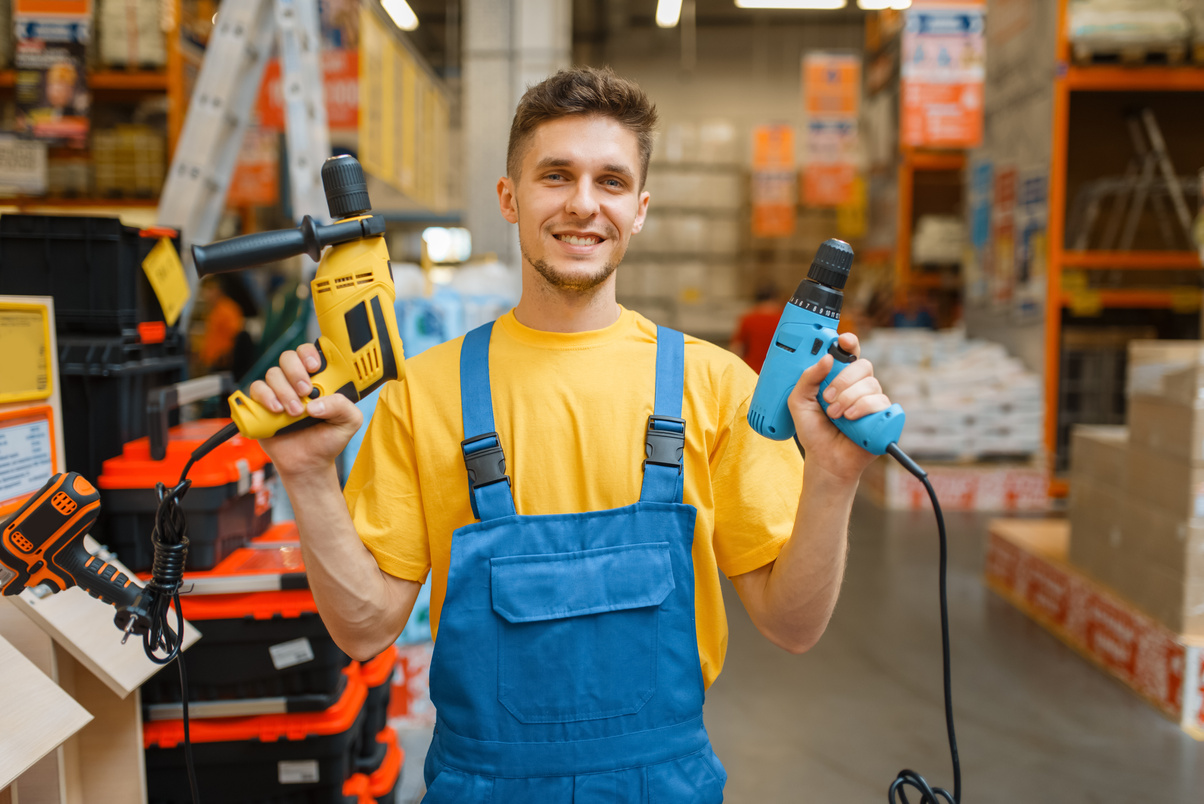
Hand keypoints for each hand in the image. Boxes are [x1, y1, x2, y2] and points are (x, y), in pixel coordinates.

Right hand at [247, 343, 362, 480]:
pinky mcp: (262, 405)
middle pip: (288, 357)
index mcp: (319, 380)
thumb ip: (343, 406)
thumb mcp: (348, 423)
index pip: (310, 353)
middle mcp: (296, 381)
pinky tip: (277, 411)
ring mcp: (278, 392)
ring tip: (295, 413)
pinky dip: (266, 397)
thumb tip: (316, 404)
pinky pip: (256, 389)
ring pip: (273, 374)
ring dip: (284, 391)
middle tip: (305, 391)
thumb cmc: (328, 440)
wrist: (308, 463)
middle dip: (296, 372)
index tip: (314, 367)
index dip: (309, 354)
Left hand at [786, 332, 890, 482]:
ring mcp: (872, 400)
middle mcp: (859, 386)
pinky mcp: (883, 416)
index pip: (850, 353)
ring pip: (871, 384)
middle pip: (863, 366)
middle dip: (844, 381)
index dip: (849, 343)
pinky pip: (881, 402)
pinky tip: (852, 420)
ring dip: (849, 399)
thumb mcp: (799, 402)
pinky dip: (864, 409)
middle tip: (828, 400)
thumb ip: (808, 378)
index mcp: (840, 378)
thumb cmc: (813, 431)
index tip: (843, 341)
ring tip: (836, 416)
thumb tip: (826, 358)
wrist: (825, 460)